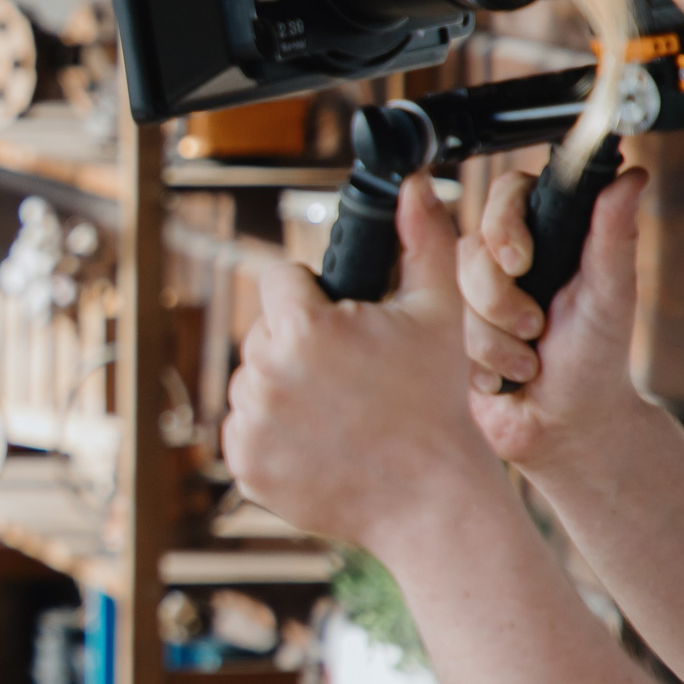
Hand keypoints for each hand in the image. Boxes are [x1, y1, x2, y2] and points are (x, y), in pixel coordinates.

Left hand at [223, 175, 504, 549]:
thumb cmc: (439, 403)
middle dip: (299, 344)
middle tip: (349, 376)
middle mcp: (263, 372)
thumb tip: (413, 184)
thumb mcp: (439, 313)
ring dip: (284, 388)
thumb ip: (423, 239)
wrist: (431, 499)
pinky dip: (274, 433)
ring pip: (254, 382)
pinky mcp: (244, 463)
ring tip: (338, 411)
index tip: (340, 320)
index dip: (313, 296)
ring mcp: (249, 422)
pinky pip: (247, 429)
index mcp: (302, 329)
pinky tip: (320, 441)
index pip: (280, 282)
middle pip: (265, 334)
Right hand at [457, 166, 647, 470]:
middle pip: (473, 248)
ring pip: (461, 293)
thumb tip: (633, 176)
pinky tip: (510, 375)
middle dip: (500, 298)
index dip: (502, 223)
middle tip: (536, 326)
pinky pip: (452, 332)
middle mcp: (514, 261)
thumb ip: (614, 235)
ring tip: (530, 359)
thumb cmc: (596, 363)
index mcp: (553, 238)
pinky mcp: (462, 330)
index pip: (507, 193)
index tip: (520, 261)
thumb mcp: (610, 296)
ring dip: (498, 338)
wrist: (566, 428)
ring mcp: (484, 296)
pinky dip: (485, 359)